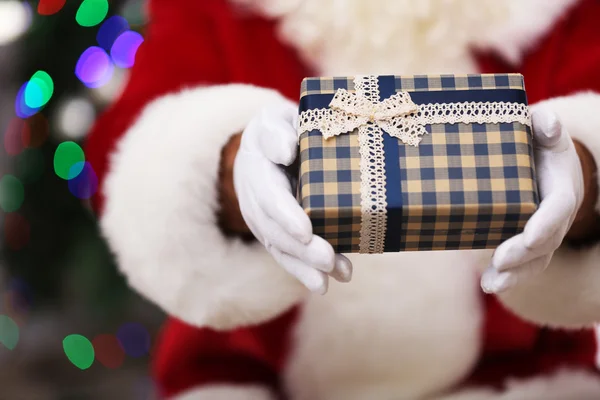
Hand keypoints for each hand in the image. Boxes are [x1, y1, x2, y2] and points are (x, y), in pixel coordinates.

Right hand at [234, 99, 352, 293]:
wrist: (265, 149)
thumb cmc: (278, 130)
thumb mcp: (274, 119)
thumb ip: (277, 131)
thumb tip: (287, 150)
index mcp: (257, 169)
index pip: (269, 196)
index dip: (286, 216)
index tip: (306, 232)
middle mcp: (255, 200)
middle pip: (275, 230)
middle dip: (301, 250)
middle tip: (328, 260)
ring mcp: (263, 221)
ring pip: (281, 249)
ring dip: (306, 267)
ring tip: (333, 278)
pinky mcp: (275, 234)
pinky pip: (287, 257)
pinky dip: (304, 273)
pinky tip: (325, 285)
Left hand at [481, 106, 583, 293]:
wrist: (542, 166)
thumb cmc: (540, 147)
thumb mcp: (546, 134)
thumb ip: (546, 128)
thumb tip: (545, 123)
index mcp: (562, 190)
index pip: (558, 210)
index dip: (545, 225)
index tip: (530, 237)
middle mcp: (555, 219)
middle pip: (545, 243)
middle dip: (523, 255)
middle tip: (500, 261)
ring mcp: (543, 237)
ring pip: (534, 262)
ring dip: (514, 275)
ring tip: (491, 284)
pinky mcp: (527, 246)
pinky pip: (521, 266)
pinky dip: (506, 277)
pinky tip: (488, 284)